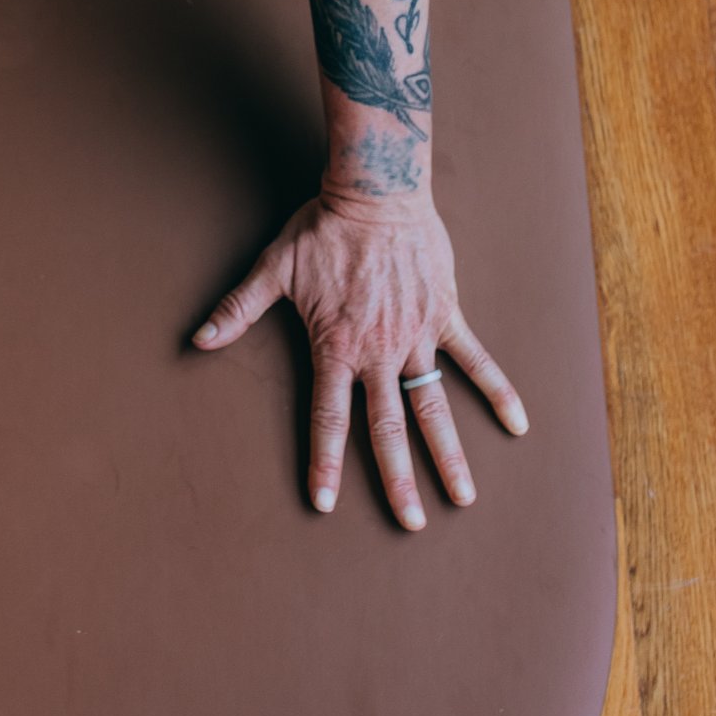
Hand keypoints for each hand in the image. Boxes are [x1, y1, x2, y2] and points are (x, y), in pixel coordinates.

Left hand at [192, 192, 526, 529]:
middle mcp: (377, 352)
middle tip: (410, 524)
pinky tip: (517, 424)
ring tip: (463, 498)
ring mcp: (416, 336)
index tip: (326, 502)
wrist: (375, 191)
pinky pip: (475, 359)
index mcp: (335, 347)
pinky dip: (497, 390)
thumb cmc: (321, 229)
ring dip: (449, 454)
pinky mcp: (445, 315)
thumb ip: (237, 310)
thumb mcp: (273, 269)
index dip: (326, 462)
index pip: (328, 419)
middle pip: (387, 429)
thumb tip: (198, 339)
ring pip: (434, 406)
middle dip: (398, 481)